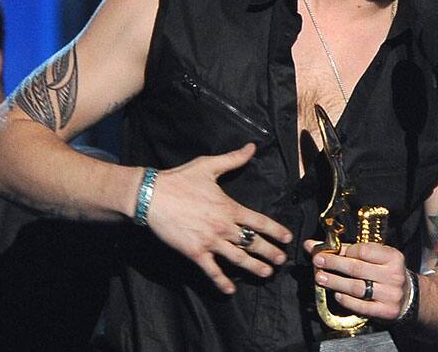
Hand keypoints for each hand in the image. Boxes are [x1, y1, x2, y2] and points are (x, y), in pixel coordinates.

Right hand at [146, 143, 292, 293]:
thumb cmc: (180, 179)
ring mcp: (210, 242)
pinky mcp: (194, 252)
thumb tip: (252, 147)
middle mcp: (224, 227)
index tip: (287, 238)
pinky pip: (211, 270)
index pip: (260, 222)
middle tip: (281, 260)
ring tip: (267, 274)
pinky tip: (230, 290)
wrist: (151, 196)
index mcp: (230, 208)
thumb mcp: (209, 165)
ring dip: (254, 268)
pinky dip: (221, 281)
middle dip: (270, 253)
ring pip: (238, 259)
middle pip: (253, 243)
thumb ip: (233, 159)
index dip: (276, 231)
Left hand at [304, 239, 409, 320]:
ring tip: (321, 278)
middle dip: (334, 264)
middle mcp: (394, 275)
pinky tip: (337, 294)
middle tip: (318, 260)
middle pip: (357, 268)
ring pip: (357, 287)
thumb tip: (314, 245)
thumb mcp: (377, 258)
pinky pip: (361, 306)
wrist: (408, 297)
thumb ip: (347, 250)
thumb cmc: (387, 273)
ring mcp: (390, 294)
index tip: (329, 250)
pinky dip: (346, 300)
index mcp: (393, 257)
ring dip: (335, 282)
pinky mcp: (385, 311)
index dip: (345, 251)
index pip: (364, 250)